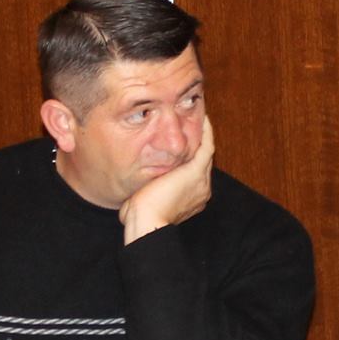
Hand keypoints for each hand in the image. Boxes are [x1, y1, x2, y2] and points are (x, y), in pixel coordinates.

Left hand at [120, 117, 215, 242]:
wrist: (147, 222)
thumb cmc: (140, 218)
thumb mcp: (143, 202)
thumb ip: (143, 194)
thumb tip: (131, 195)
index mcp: (191, 199)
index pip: (192, 174)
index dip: (188, 159)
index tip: (180, 146)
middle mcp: (201, 190)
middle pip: (202, 162)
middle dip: (198, 144)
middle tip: (194, 124)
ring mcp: (201, 181)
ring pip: (206, 152)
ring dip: (204, 135)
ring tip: (201, 118)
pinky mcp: (196, 172)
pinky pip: (206, 146)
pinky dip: (207, 133)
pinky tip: (203, 119)